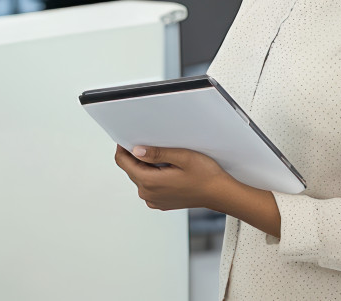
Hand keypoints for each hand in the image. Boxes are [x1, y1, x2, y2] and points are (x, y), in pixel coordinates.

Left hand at [113, 145, 234, 211]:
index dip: (122, 148)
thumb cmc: (205, 176)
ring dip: (146, 166)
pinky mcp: (159, 202)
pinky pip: (148, 185)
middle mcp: (148, 194)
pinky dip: (152, 176)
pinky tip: (168, 171)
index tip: (128, 138)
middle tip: (154, 144)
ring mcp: (153, 200)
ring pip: (139, 177)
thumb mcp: (182, 157)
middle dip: (136, 156)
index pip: (123, 162)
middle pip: (130, 169)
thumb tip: (137, 150)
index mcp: (150, 182)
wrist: (218, 194)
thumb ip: (157, 153)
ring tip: (165, 159)